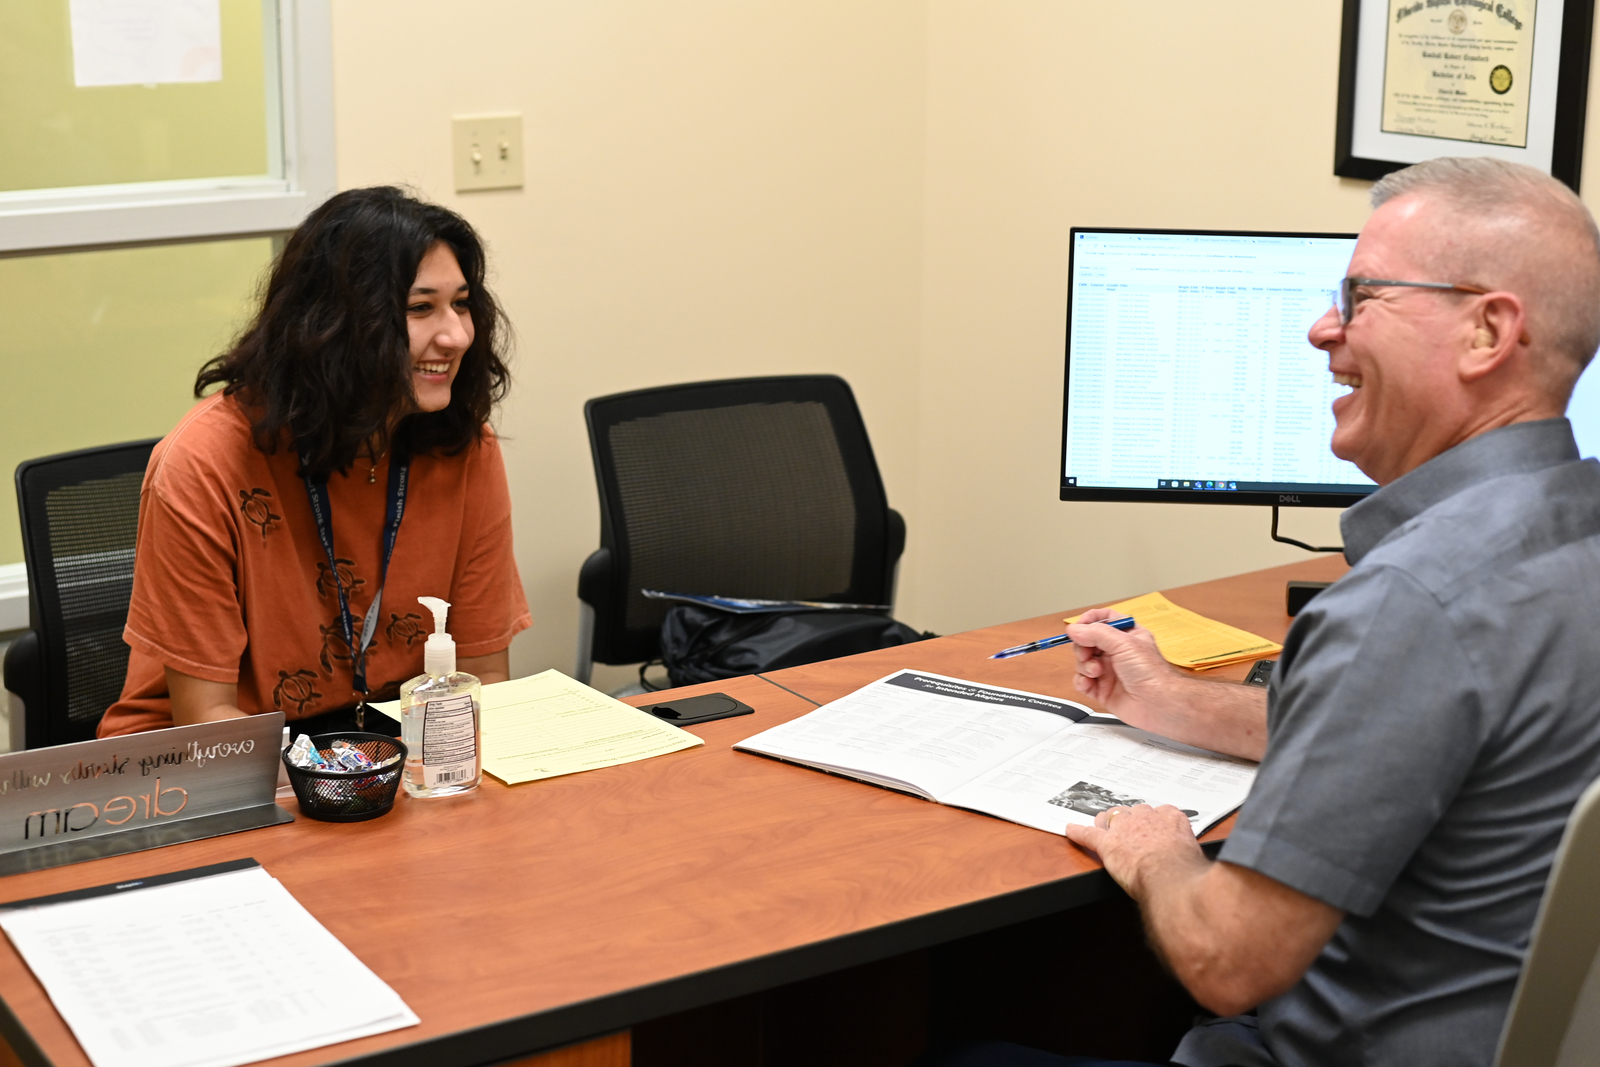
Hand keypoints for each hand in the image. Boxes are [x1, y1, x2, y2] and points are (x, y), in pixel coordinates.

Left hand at [1063, 803, 1203, 898]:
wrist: (1170, 878)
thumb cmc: (1185, 870)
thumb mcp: (1195, 854)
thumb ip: (1188, 848)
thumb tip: (1190, 859)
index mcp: (1171, 818)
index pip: (1160, 813)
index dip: (1153, 823)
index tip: (1154, 830)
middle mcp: (1146, 818)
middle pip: (1133, 812)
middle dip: (1130, 822)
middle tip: (1130, 835)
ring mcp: (1125, 829)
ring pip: (1111, 817)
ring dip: (1107, 823)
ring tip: (1104, 829)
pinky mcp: (1107, 843)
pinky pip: (1088, 834)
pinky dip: (1078, 832)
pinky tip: (1071, 830)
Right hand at [1066, 610, 1180, 720]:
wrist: (1158, 703)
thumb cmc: (1152, 673)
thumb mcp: (1124, 643)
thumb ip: (1096, 633)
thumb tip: (1074, 629)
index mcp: (1126, 636)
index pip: (1104, 619)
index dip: (1090, 621)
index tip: (1079, 627)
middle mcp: (1117, 652)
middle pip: (1087, 641)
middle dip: (1083, 647)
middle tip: (1087, 653)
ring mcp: (1109, 671)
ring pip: (1083, 661)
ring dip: (1084, 665)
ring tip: (1097, 671)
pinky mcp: (1102, 689)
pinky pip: (1082, 681)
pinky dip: (1082, 681)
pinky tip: (1089, 682)